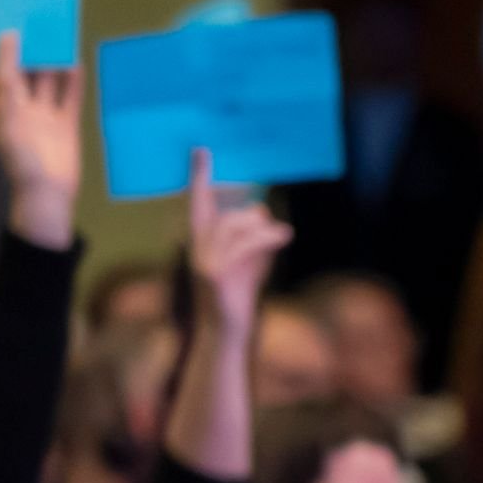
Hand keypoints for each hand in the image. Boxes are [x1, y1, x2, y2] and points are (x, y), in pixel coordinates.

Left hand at [0, 32, 81, 250]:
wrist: (47, 195)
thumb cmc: (22, 160)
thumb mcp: (8, 120)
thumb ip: (8, 85)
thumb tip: (8, 52)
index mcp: (4, 108)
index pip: (5, 73)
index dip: (8, 51)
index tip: (14, 25)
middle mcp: (24, 109)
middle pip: (28, 74)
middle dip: (33, 51)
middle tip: (39, 24)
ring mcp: (46, 118)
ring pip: (50, 83)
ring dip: (54, 62)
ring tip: (60, 37)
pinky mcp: (67, 126)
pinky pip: (71, 98)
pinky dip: (74, 81)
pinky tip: (77, 62)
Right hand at [183, 154, 291, 339]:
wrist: (226, 333)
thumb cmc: (238, 296)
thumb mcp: (250, 261)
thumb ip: (254, 235)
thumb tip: (262, 210)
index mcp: (202, 243)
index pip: (198, 204)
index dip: (200, 177)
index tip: (201, 150)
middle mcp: (198, 250)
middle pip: (224, 216)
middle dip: (251, 216)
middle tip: (270, 223)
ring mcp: (205, 263)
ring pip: (234, 228)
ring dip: (262, 229)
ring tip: (283, 235)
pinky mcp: (216, 276)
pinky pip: (243, 246)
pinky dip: (266, 239)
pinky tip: (284, 236)